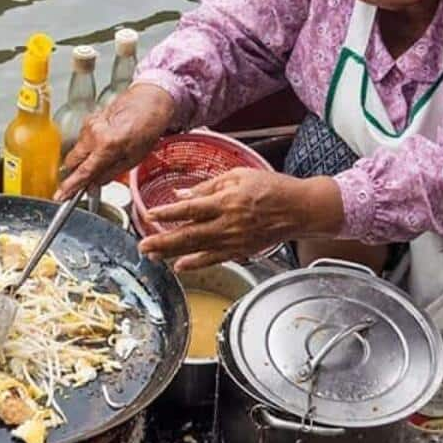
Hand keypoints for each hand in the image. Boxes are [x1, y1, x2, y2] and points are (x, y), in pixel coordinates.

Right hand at [56, 83, 177, 200]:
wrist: (148, 102)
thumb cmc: (147, 127)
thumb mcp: (134, 159)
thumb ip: (110, 173)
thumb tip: (93, 184)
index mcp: (107, 145)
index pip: (83, 171)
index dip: (70, 186)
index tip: (60, 195)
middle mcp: (94, 134)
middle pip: (72, 161)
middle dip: (76, 172)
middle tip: (86, 178)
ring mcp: (88, 125)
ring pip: (77, 151)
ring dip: (85, 158)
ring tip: (106, 154)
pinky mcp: (88, 120)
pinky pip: (82, 140)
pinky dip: (89, 146)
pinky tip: (105, 143)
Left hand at [138, 169, 342, 270]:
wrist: (300, 209)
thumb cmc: (272, 188)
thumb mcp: (239, 176)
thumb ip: (208, 186)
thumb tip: (181, 194)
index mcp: (226, 201)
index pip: (189, 209)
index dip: (167, 213)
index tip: (149, 215)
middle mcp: (227, 224)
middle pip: (188, 235)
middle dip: (162, 241)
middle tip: (142, 245)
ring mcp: (234, 240)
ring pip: (197, 250)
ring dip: (172, 253)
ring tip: (152, 255)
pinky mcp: (241, 251)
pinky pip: (214, 260)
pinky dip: (196, 264)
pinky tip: (180, 266)